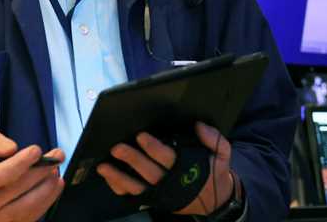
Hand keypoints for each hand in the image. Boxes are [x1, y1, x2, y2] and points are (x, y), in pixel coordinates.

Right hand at [0, 132, 64, 221]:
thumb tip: (11, 149)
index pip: (0, 174)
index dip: (20, 162)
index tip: (37, 150)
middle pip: (18, 188)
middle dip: (41, 170)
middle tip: (57, 156)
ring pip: (29, 203)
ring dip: (48, 185)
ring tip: (55, 169)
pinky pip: (34, 213)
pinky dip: (49, 197)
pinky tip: (56, 183)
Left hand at [95, 121, 239, 214]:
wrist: (216, 200)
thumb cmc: (214, 171)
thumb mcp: (222, 153)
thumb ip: (213, 138)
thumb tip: (199, 125)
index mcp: (186, 168)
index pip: (167, 157)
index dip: (153, 148)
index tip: (141, 136)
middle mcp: (171, 182)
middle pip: (148, 171)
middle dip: (132, 159)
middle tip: (117, 148)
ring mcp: (160, 193)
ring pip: (137, 187)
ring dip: (119, 177)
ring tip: (104, 167)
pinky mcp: (154, 200)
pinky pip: (134, 196)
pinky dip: (120, 188)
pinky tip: (109, 178)